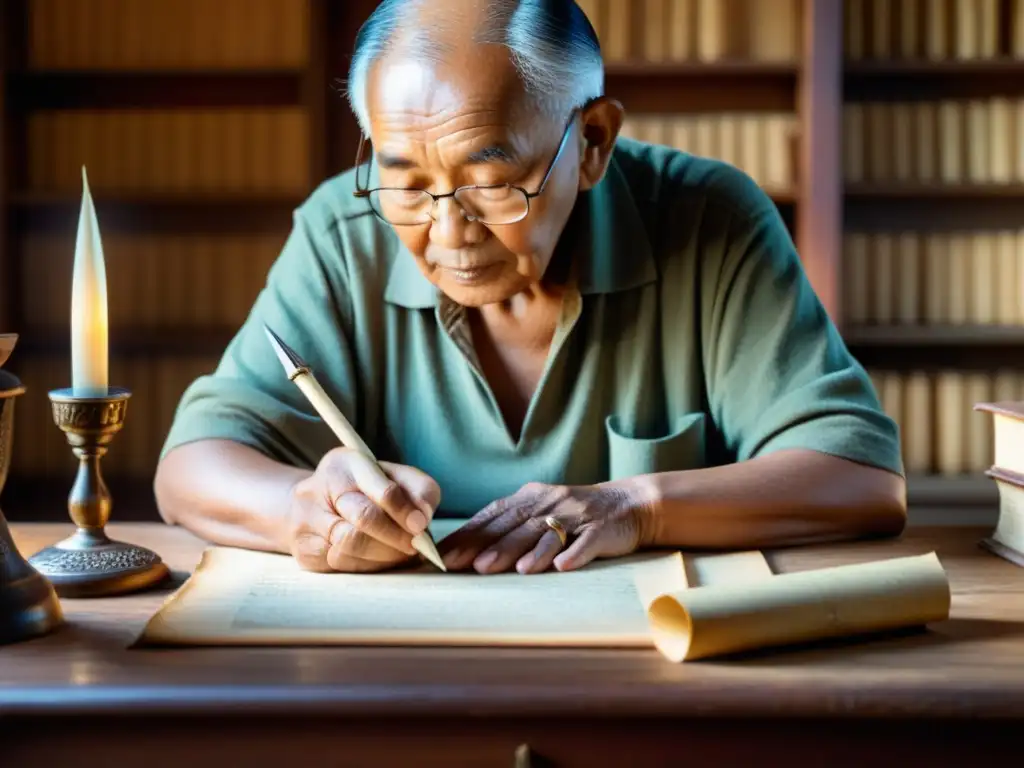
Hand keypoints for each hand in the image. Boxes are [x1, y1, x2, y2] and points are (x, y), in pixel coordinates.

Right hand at [286, 447, 440, 572]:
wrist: (311, 506)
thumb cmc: (362, 490)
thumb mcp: (391, 476)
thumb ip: (417, 489)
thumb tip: (424, 517)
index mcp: (345, 464)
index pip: (382, 489)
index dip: (405, 510)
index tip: (421, 526)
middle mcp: (318, 489)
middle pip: (364, 518)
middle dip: (397, 537)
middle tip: (415, 546)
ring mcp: (305, 521)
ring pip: (351, 546)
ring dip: (385, 556)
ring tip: (400, 553)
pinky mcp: (304, 550)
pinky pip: (340, 565)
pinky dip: (367, 566)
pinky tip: (378, 560)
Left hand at [439, 482, 655, 573]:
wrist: (629, 504)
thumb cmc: (575, 516)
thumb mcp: (540, 513)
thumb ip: (510, 527)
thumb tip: (469, 552)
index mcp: (530, 497)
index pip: (492, 516)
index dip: (467, 535)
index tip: (442, 555)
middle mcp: (550, 502)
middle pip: (515, 525)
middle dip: (488, 546)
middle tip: (464, 565)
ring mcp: (576, 515)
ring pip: (547, 534)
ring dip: (527, 551)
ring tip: (508, 569)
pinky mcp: (601, 529)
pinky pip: (586, 542)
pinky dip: (574, 553)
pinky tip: (562, 567)